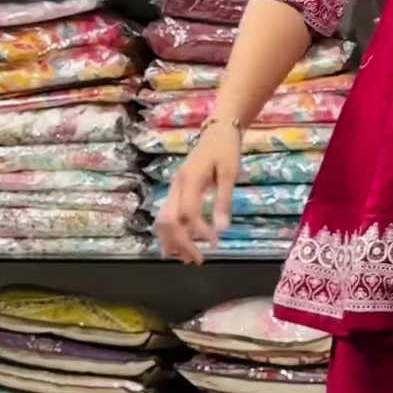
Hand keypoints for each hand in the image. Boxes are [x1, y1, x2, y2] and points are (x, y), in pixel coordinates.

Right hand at [154, 124, 240, 264]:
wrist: (217, 131)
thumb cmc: (226, 149)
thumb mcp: (230, 173)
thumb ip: (224, 201)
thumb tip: (222, 230)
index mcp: (189, 180)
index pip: (188, 213)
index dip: (199, 231)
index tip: (215, 244)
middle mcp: (176, 186)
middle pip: (168, 221)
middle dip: (181, 244)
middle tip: (198, 260)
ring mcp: (173, 189)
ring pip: (162, 221)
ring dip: (172, 242)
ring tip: (188, 258)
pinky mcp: (176, 192)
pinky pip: (166, 216)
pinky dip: (171, 234)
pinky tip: (181, 246)